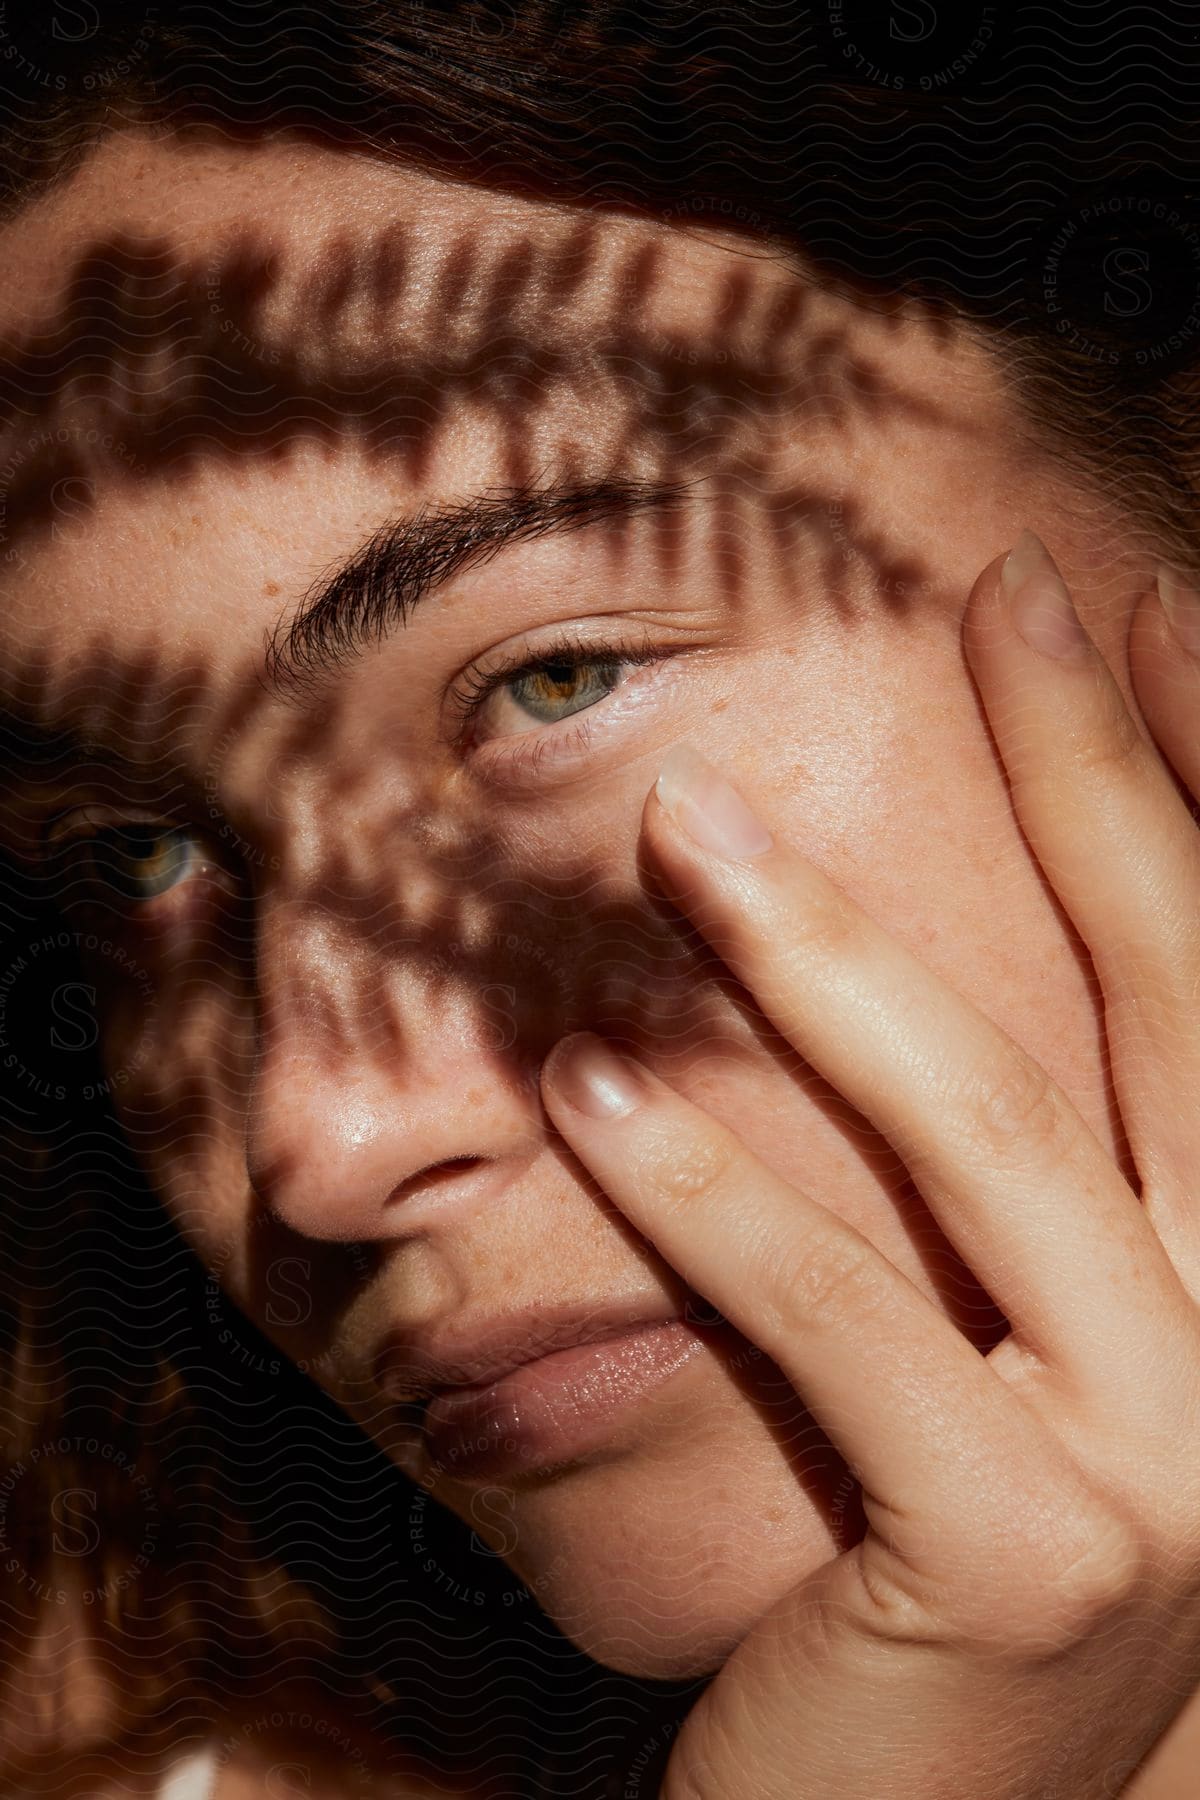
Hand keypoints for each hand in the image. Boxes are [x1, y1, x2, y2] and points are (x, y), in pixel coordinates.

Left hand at [539, 534, 1199, 1799]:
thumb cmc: (954, 1551)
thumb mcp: (1027, 1337)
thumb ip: (1013, 1161)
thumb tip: (908, 945)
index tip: (1134, 605)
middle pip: (1177, 997)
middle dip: (1088, 773)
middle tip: (993, 595)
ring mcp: (1176, 1454)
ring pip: (994, 1136)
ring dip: (824, 956)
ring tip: (680, 831)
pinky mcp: (1027, 1550)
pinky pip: (846, 1326)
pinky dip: (710, 1199)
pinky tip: (587, 1096)